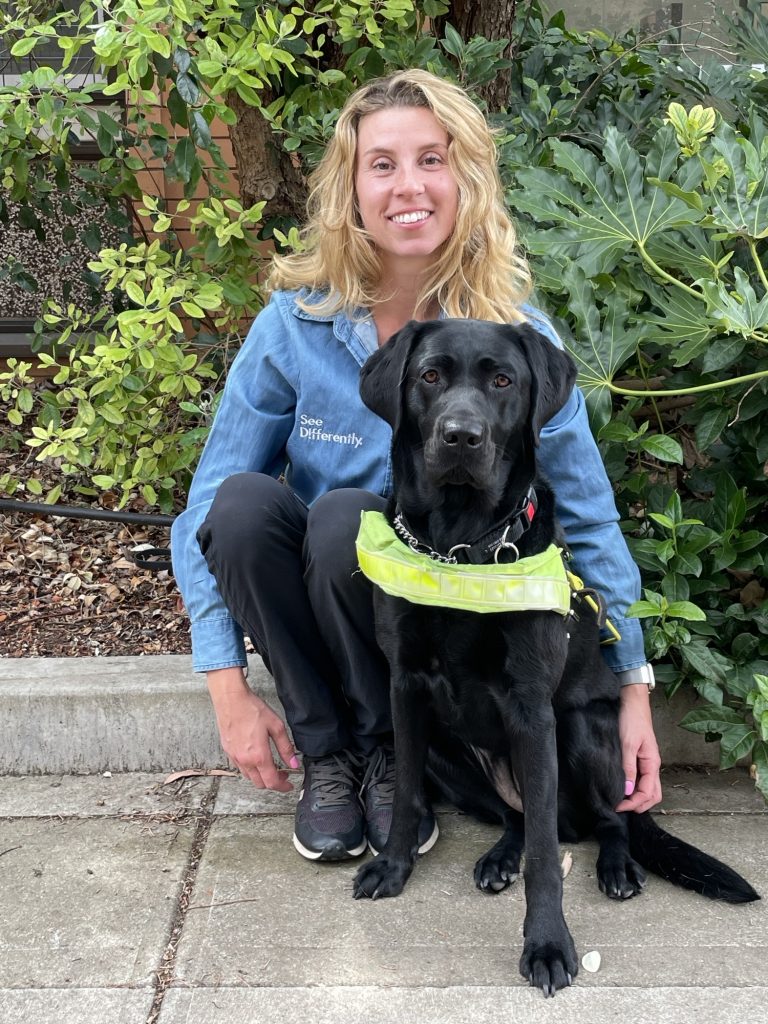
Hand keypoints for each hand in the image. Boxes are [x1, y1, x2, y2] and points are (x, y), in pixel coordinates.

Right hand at [207, 668, 298, 791]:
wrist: (231, 700)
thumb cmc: (252, 709)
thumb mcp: (276, 726)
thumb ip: (286, 747)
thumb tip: (294, 763)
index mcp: (259, 755)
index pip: (272, 781)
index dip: (283, 786)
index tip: (289, 785)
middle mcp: (245, 760)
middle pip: (260, 784)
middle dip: (273, 783)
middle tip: (283, 774)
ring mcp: (234, 757)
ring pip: (249, 777)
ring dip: (261, 777)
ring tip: (271, 766)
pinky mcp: (228, 751)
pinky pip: (241, 768)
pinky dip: (251, 769)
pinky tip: (257, 758)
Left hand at [615, 683, 661, 812]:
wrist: (632, 702)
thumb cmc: (631, 720)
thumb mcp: (627, 743)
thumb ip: (628, 767)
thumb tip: (628, 791)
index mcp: (652, 763)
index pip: (647, 793)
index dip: (633, 803)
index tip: (617, 806)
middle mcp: (652, 765)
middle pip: (652, 794)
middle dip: (639, 805)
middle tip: (619, 808)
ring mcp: (646, 762)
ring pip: (647, 788)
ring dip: (637, 798)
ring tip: (620, 801)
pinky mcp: (639, 757)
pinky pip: (641, 778)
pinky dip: (634, 788)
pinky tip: (622, 787)